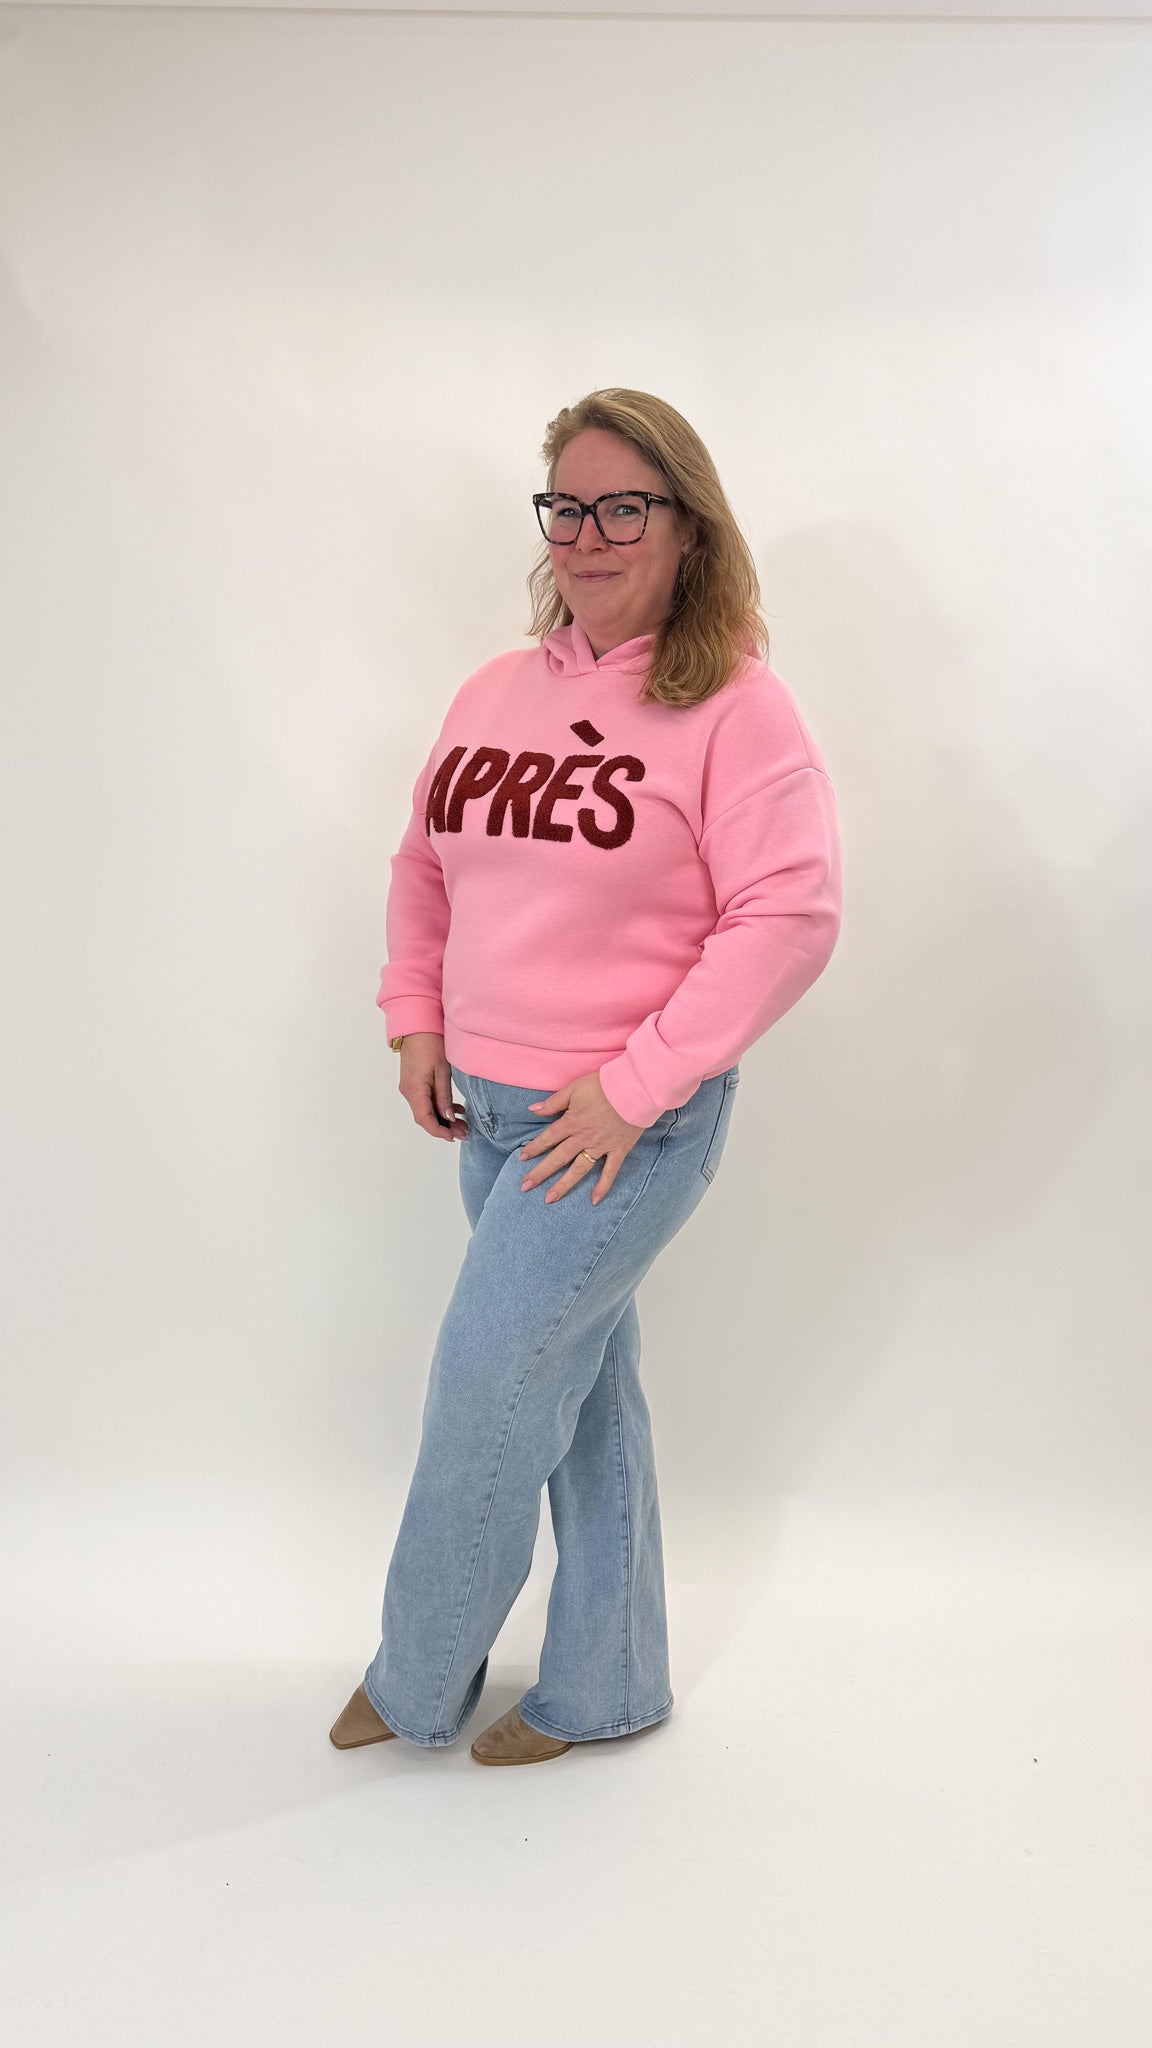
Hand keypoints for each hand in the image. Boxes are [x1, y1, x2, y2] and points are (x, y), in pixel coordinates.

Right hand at [397, 1033, 468, 1142]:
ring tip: (463, 1124)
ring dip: (443, 1118)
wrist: (417, 1026)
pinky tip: (455, 1110)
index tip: (454, 1137)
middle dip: (445, 1127)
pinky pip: (425, 1101)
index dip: (440, 1131)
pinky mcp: (414, 1083)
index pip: (425, 1119)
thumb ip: (444, 1097)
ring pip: (426, 1110)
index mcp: (415, 1090)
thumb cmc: (430, 1044)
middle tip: (464, 1132)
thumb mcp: (442, 1071)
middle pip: (425, 1118)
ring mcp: (410, 1088)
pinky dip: (439, 1107)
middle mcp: (408, 1092)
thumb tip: (448, 1118)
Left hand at [518, 1070, 645, 1204]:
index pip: (548, 1138)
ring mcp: (601, 1147)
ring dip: (563, 1185)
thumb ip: (554, 1102)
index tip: (522, 1159)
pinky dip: (603, 1186)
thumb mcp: (574, 1088)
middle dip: (540, 1173)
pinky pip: (609, 1172)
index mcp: (571, 1122)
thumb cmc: (604, 1085)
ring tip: (549, 1199)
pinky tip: (594, 1200)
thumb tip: (533, 1109)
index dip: (534, 1148)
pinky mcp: (618, 1150)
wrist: (634, 1088)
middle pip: (558, 1158)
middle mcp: (583, 1138)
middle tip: (525, 1187)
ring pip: (579, 1169)